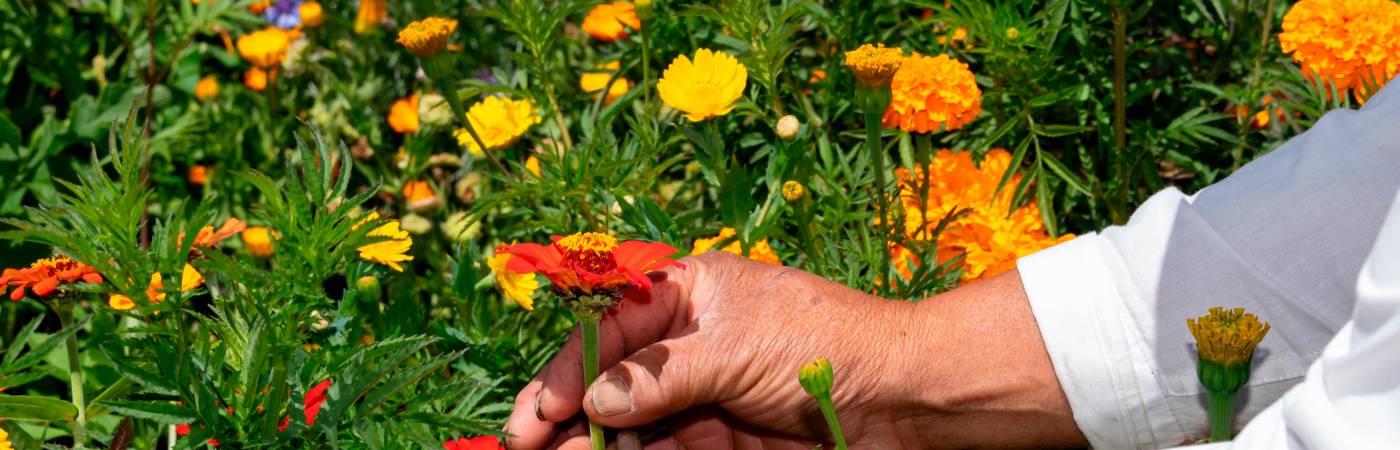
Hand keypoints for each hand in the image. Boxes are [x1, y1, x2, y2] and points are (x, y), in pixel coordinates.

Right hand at [504, 252, 1085, 448]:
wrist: (902, 397)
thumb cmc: (824, 342)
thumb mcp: (733, 348)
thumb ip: (659, 376)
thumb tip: (595, 401)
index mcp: (690, 294)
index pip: (610, 329)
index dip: (566, 370)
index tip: (535, 415)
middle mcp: (691, 342)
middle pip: (612, 381)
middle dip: (570, 416)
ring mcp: (706, 393)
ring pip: (634, 423)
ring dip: (602, 444)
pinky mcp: (724, 436)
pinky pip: (668, 447)